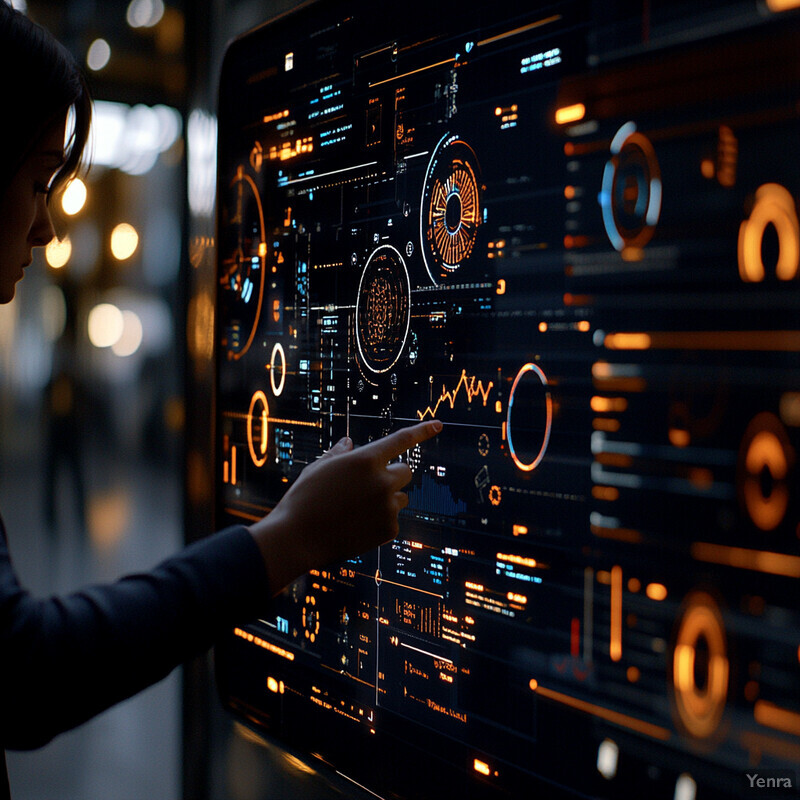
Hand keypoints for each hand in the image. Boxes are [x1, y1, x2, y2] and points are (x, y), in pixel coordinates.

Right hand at [249, 419, 441, 593]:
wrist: (297, 538)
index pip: (401, 440)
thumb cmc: (304, 498)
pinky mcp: (389, 529)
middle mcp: (382, 480)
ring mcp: (388, 506)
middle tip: (369, 486)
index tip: (438, 425)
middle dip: (392, 476)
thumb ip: (339, 455)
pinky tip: (356, 527)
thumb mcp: (319, 468)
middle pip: (405, 472)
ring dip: (386, 500)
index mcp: (365, 459)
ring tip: (356, 511)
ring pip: (400, 498)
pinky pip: (392, 520)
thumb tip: (348, 443)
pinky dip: (379, 522)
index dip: (421, 431)